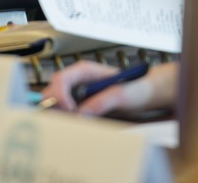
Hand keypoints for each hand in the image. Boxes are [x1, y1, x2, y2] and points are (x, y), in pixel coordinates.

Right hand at [40, 60, 179, 116]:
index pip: (61, 79)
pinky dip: (66, 121)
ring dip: (60, 116)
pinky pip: (64, 114)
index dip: (60, 95)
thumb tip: (82, 112)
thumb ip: (103, 101)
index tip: (70, 110)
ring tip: (75, 126)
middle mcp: (77, 81)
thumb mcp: (122, 94)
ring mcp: (76, 94)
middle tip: (68, 121)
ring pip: (55, 104)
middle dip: (55, 107)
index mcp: (84, 71)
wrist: (145, 95)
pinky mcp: (79, 106)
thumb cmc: (136, 88)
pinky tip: (78, 127)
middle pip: (53, 91)